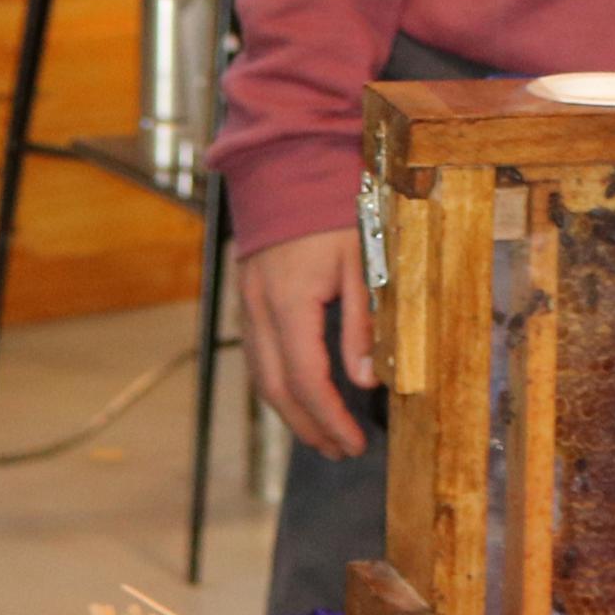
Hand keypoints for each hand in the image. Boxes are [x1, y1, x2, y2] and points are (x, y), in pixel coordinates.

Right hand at [240, 226, 373, 457]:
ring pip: (260, 374)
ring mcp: (247, 303)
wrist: (288, 162)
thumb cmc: (332, 205)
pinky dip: (277, 382)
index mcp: (289, 302)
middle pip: (276, 389)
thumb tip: (367, 382)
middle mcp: (259, 309)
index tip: (354, 444)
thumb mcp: (363, 259)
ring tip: (321, 434)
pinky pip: (257, 354)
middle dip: (307, 426)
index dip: (329, 419)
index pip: (307, 380)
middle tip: (339, 451)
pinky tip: (298, 392)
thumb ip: (364, 321)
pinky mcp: (247, 296)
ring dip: (289, 410)